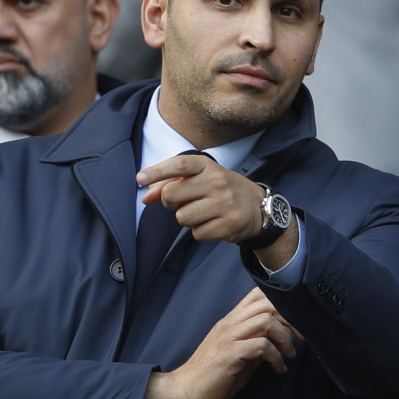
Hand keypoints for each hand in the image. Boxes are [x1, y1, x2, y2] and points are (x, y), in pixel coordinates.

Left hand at [136, 153, 297, 267]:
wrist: (258, 207)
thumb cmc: (222, 190)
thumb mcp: (201, 178)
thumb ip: (171, 184)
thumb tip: (145, 197)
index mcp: (208, 166)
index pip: (179, 164)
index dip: (157, 171)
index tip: (140, 178)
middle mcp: (217, 182)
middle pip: (171, 195)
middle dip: (170, 203)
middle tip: (183, 202)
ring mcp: (224, 204)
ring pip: (182, 217)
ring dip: (186, 219)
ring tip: (202, 213)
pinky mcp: (229, 224)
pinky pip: (197, 233)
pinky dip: (200, 231)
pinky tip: (212, 223)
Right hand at [138, 288, 300, 398]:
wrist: (186, 392)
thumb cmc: (213, 376)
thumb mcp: (239, 354)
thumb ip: (257, 342)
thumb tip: (281, 340)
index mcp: (231, 320)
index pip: (258, 295)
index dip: (282, 303)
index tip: (295, 324)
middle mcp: (229, 323)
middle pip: (267, 303)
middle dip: (291, 319)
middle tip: (301, 338)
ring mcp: (228, 337)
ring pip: (266, 321)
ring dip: (285, 338)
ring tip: (288, 355)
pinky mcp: (229, 354)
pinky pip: (261, 346)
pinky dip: (276, 357)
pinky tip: (278, 369)